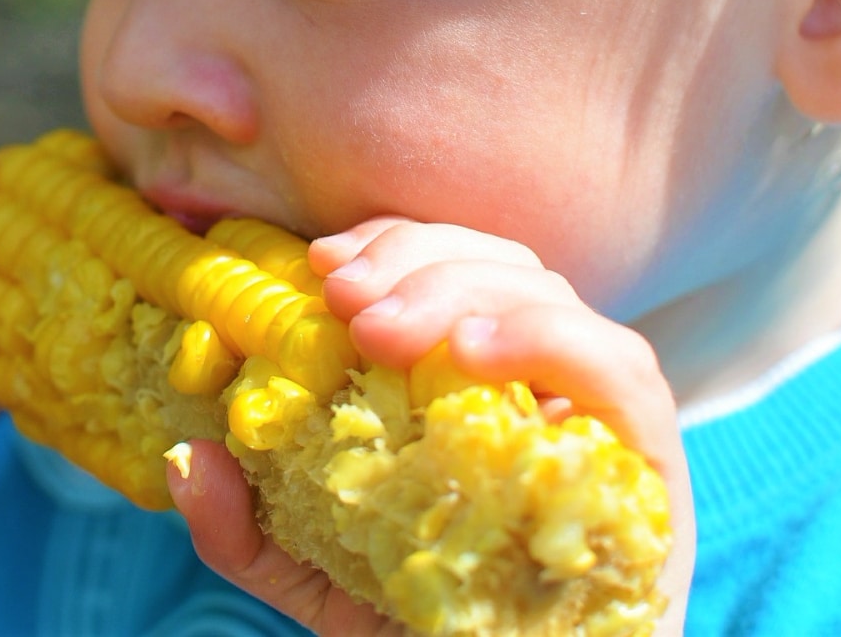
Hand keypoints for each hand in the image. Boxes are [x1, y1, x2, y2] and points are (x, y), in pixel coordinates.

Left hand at [169, 217, 693, 635]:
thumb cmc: (423, 633)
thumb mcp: (318, 577)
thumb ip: (250, 529)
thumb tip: (190, 460)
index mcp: (476, 381)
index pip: (448, 265)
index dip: (390, 244)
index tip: (319, 263)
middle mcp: (545, 383)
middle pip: (497, 264)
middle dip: (414, 259)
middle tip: (341, 296)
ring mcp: (601, 416)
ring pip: (551, 295)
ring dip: (461, 287)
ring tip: (381, 327)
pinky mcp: (650, 463)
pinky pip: (621, 370)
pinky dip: (549, 339)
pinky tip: (474, 352)